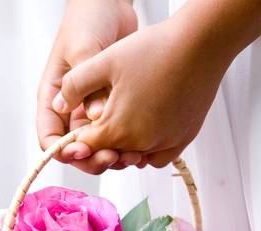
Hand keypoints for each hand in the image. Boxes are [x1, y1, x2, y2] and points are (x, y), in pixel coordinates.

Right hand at [37, 0, 136, 172]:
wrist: (111, 4)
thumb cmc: (87, 19)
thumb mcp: (81, 48)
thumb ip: (86, 84)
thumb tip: (96, 117)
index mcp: (53, 98)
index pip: (50, 138)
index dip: (63, 151)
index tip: (82, 151)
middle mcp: (71, 108)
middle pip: (76, 148)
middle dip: (92, 158)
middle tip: (111, 157)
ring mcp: (92, 108)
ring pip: (98, 144)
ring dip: (112, 153)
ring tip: (131, 154)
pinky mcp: (114, 105)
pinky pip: (117, 132)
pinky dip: (127, 141)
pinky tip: (141, 143)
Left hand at [53, 14, 231, 168]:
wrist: (202, 43)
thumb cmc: (155, 49)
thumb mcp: (104, 61)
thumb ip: (75, 85)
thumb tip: (59, 105)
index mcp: (117, 129)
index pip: (87, 147)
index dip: (78, 138)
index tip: (79, 125)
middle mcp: (141, 143)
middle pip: (110, 155)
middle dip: (101, 142)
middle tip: (102, 119)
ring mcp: (166, 142)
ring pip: (134, 157)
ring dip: (125, 146)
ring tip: (124, 121)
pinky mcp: (185, 138)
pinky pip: (159, 156)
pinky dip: (149, 149)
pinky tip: (145, 129)